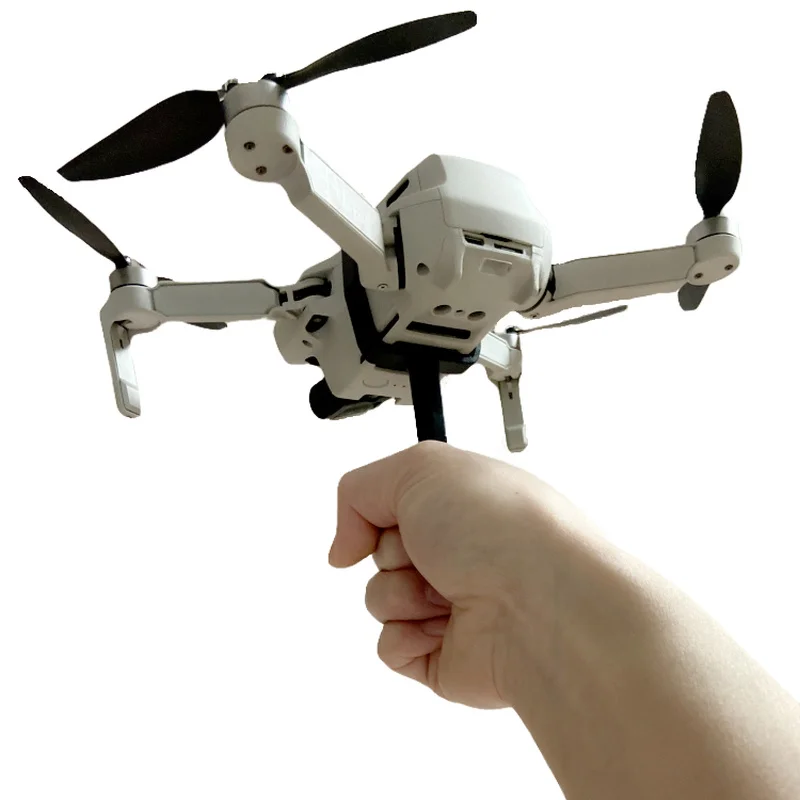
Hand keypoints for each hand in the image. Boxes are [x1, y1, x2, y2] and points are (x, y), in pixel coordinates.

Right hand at [330, 441, 592, 708]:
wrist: (542, 603)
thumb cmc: (504, 528)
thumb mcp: (418, 469)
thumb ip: (360, 491)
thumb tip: (345, 544)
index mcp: (463, 504)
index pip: (393, 503)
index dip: (381, 508)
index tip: (393, 511)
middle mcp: (460, 552)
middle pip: (381, 550)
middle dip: (393, 549)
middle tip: (432, 551)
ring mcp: (453, 605)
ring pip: (379, 598)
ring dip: (399, 592)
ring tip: (446, 590)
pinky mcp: (445, 655)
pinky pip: (390, 646)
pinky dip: (404, 636)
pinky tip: (442, 625)